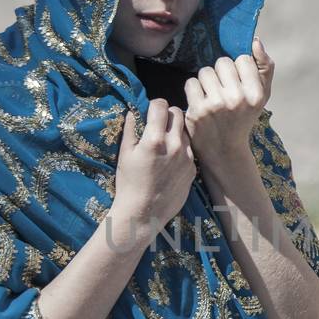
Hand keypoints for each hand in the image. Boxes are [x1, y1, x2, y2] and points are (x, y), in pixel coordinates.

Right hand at [109, 99, 194, 236]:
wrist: (143, 214)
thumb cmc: (129, 183)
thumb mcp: (125, 154)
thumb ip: (131, 129)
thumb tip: (133, 111)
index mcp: (155, 139)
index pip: (162, 105)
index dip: (154, 105)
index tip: (151, 111)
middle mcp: (174, 145)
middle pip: (178, 113)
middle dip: (168, 114)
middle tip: (159, 124)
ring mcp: (186, 157)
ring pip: (186, 131)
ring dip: (176, 132)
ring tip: (165, 143)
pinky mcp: (193, 169)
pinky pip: (189, 150)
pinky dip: (181, 149)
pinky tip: (170, 161)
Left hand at [183, 37, 272, 163]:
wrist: (225, 150)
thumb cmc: (244, 116)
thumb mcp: (262, 96)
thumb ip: (264, 67)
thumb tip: (255, 41)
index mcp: (255, 94)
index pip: (242, 59)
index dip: (238, 69)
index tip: (238, 84)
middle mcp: (237, 99)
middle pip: (222, 62)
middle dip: (221, 73)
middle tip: (223, 90)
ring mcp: (215, 105)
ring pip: (205, 71)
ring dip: (206, 81)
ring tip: (212, 97)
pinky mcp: (197, 111)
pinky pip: (191, 83)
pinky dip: (194, 91)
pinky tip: (200, 103)